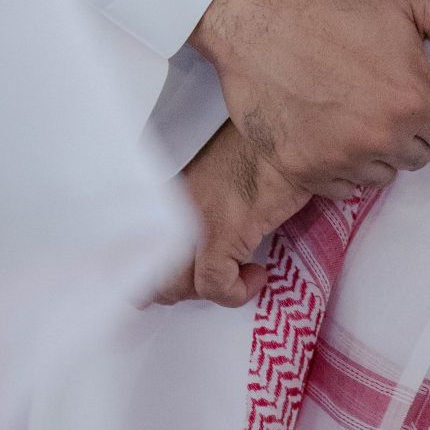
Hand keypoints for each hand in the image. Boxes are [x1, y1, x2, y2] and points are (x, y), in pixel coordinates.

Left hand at [147, 121, 311, 309]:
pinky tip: (257, 276)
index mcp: (170, 196)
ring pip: (176, 284)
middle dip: (180, 290)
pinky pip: (214, 285)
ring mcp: (195, 220)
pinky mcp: (223, 231)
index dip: (153, 274)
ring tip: (234, 281)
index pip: (138, 246)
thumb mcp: (219, 178)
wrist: (291, 137)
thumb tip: (205, 236)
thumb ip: (202, 206)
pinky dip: (235, 293)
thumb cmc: (264, 152)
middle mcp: (174, 208)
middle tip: (211, 284)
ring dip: (207, 292)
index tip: (170, 284)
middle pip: (152, 272)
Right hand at [189, 0, 429, 199]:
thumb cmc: (333, 5)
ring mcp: (339, 159)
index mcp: (414, 99)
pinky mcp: (302, 171)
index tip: (417, 91)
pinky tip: (326, 128)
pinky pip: (341, 189)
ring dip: (375, 150)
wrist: (255, 17)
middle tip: (379, 92)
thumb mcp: (406, 3)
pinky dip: (339, 165)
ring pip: (381, 175)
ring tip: (351, 109)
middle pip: (419, 156)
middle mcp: (380, 137)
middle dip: (408, 130)